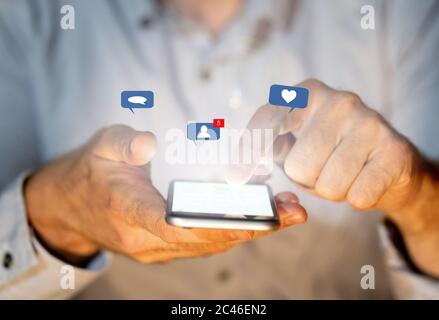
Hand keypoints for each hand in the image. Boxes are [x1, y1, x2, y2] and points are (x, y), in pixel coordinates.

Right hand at [25, 125, 306, 264]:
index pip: (173, 224)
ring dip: (250, 231)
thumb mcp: (100, 147)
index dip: (215, 221)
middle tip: (292, 211)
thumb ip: (123, 143)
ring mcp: (157, 250)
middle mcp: (145, 240)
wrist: (69, 208)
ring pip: (209, 246)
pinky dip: (235, 232)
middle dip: (251, 227)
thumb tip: (148, 142)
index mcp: (128, 211)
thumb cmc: (89, 174)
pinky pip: (205, 244)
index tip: (256, 214)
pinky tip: (260, 217)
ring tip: (287, 212)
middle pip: (204, 240)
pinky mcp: (166, 249)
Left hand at [228, 79, 438, 276]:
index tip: (236, 178)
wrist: (390, 164)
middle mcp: (339, 100)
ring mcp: (369, 122)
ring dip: (332, 190)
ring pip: (328, 186)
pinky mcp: (394, 149)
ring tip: (345, 173)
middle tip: (323, 168)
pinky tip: (367, 179)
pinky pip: (358, 197)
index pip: (267, 121)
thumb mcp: (294, 145)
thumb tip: (235, 177)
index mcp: (307, 94)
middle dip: (306, 179)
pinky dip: (358, 199)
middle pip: (298, 167)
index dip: (249, 152)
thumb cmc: (332, 154)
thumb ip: (264, 151)